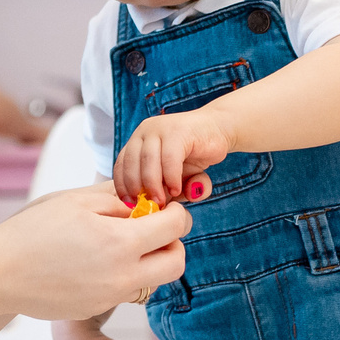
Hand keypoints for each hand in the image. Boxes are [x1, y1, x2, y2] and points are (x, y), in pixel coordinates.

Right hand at [0, 185, 188, 339]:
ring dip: (149, 260)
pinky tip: (95, 262)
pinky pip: (126, 291)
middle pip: (176, 263)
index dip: (177, 212)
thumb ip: (118, 198)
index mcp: (121, 242)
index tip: (165, 207)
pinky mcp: (97, 308)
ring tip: (118, 244)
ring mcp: (111, 296)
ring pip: (154, 280)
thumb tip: (145, 198)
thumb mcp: (76, 200)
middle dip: (172, 243)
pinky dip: (123, 275)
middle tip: (151, 229)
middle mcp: (123, 275)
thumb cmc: (32, 231)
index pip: (177, 227)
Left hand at [113, 107, 230, 208]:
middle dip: (137, 189)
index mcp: (138, 141)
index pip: (120, 165)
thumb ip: (164, 192)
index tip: (130, 204)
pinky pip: (169, 158)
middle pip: (130, 164)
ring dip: (153, 186)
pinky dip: (171, 178)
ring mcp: (160, 129)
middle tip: (148, 207)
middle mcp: (145, 132)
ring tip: (162, 202)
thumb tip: (156, 210)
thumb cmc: (193, 156)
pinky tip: (176, 189)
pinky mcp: (179, 131)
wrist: (219, 131)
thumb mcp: (175, 179)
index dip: (122, 187)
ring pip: (147, 162)